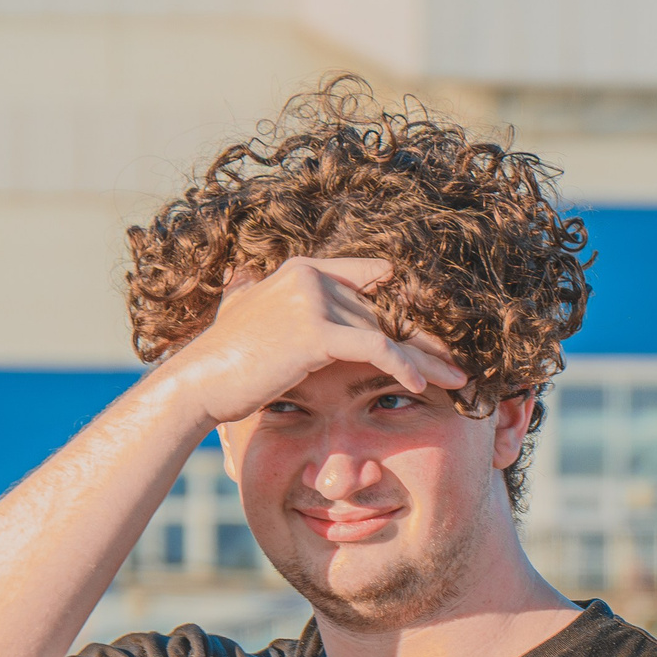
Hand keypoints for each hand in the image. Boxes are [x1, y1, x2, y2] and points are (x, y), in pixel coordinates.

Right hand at [155, 257, 468, 429]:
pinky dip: (402, 366)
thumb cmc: (222, 360)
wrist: (197, 382)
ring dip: (427, 357)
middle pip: (387, 307)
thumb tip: (245, 281)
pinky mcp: (317, 332)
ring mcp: (314, 300)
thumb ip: (259, 295)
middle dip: (425, 335)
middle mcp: (312, 276)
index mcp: (303, 270)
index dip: (406, 305)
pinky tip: (422, 386)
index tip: (435, 331)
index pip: (373, 278)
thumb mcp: (244, 314)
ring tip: (459, 379)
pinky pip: (375, 348)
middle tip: (460, 358)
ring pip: (388, 329)